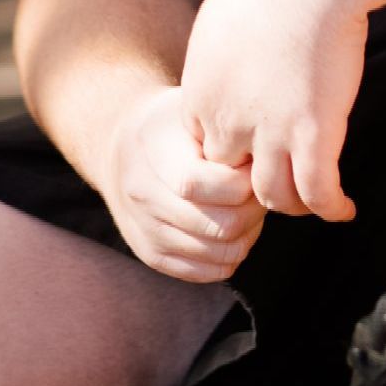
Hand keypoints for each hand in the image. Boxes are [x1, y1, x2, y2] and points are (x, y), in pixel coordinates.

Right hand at [102, 83, 265, 282]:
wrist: (123, 151)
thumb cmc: (173, 126)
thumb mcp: (193, 113)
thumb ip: (224, 134)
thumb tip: (263, 164)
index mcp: (153, 154)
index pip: (201, 185)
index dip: (243, 181)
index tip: (256, 165)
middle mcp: (143, 197)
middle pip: (222, 224)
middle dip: (255, 209)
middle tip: (260, 189)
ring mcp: (146, 232)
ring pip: (222, 253)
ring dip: (249, 233)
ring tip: (247, 206)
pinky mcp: (153, 256)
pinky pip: (210, 272)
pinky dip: (232, 254)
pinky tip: (232, 227)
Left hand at [179, 0, 366, 221]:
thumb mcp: (231, 13)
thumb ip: (231, 45)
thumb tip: (245, 45)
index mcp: (199, 91)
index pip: (206, 150)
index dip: (234, 157)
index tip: (259, 152)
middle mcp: (226, 119)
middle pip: (233, 179)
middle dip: (256, 185)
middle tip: (288, 181)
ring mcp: (268, 130)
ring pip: (274, 197)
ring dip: (295, 204)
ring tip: (317, 200)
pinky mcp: (313, 131)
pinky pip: (317, 193)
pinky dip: (330, 209)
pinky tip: (344, 208)